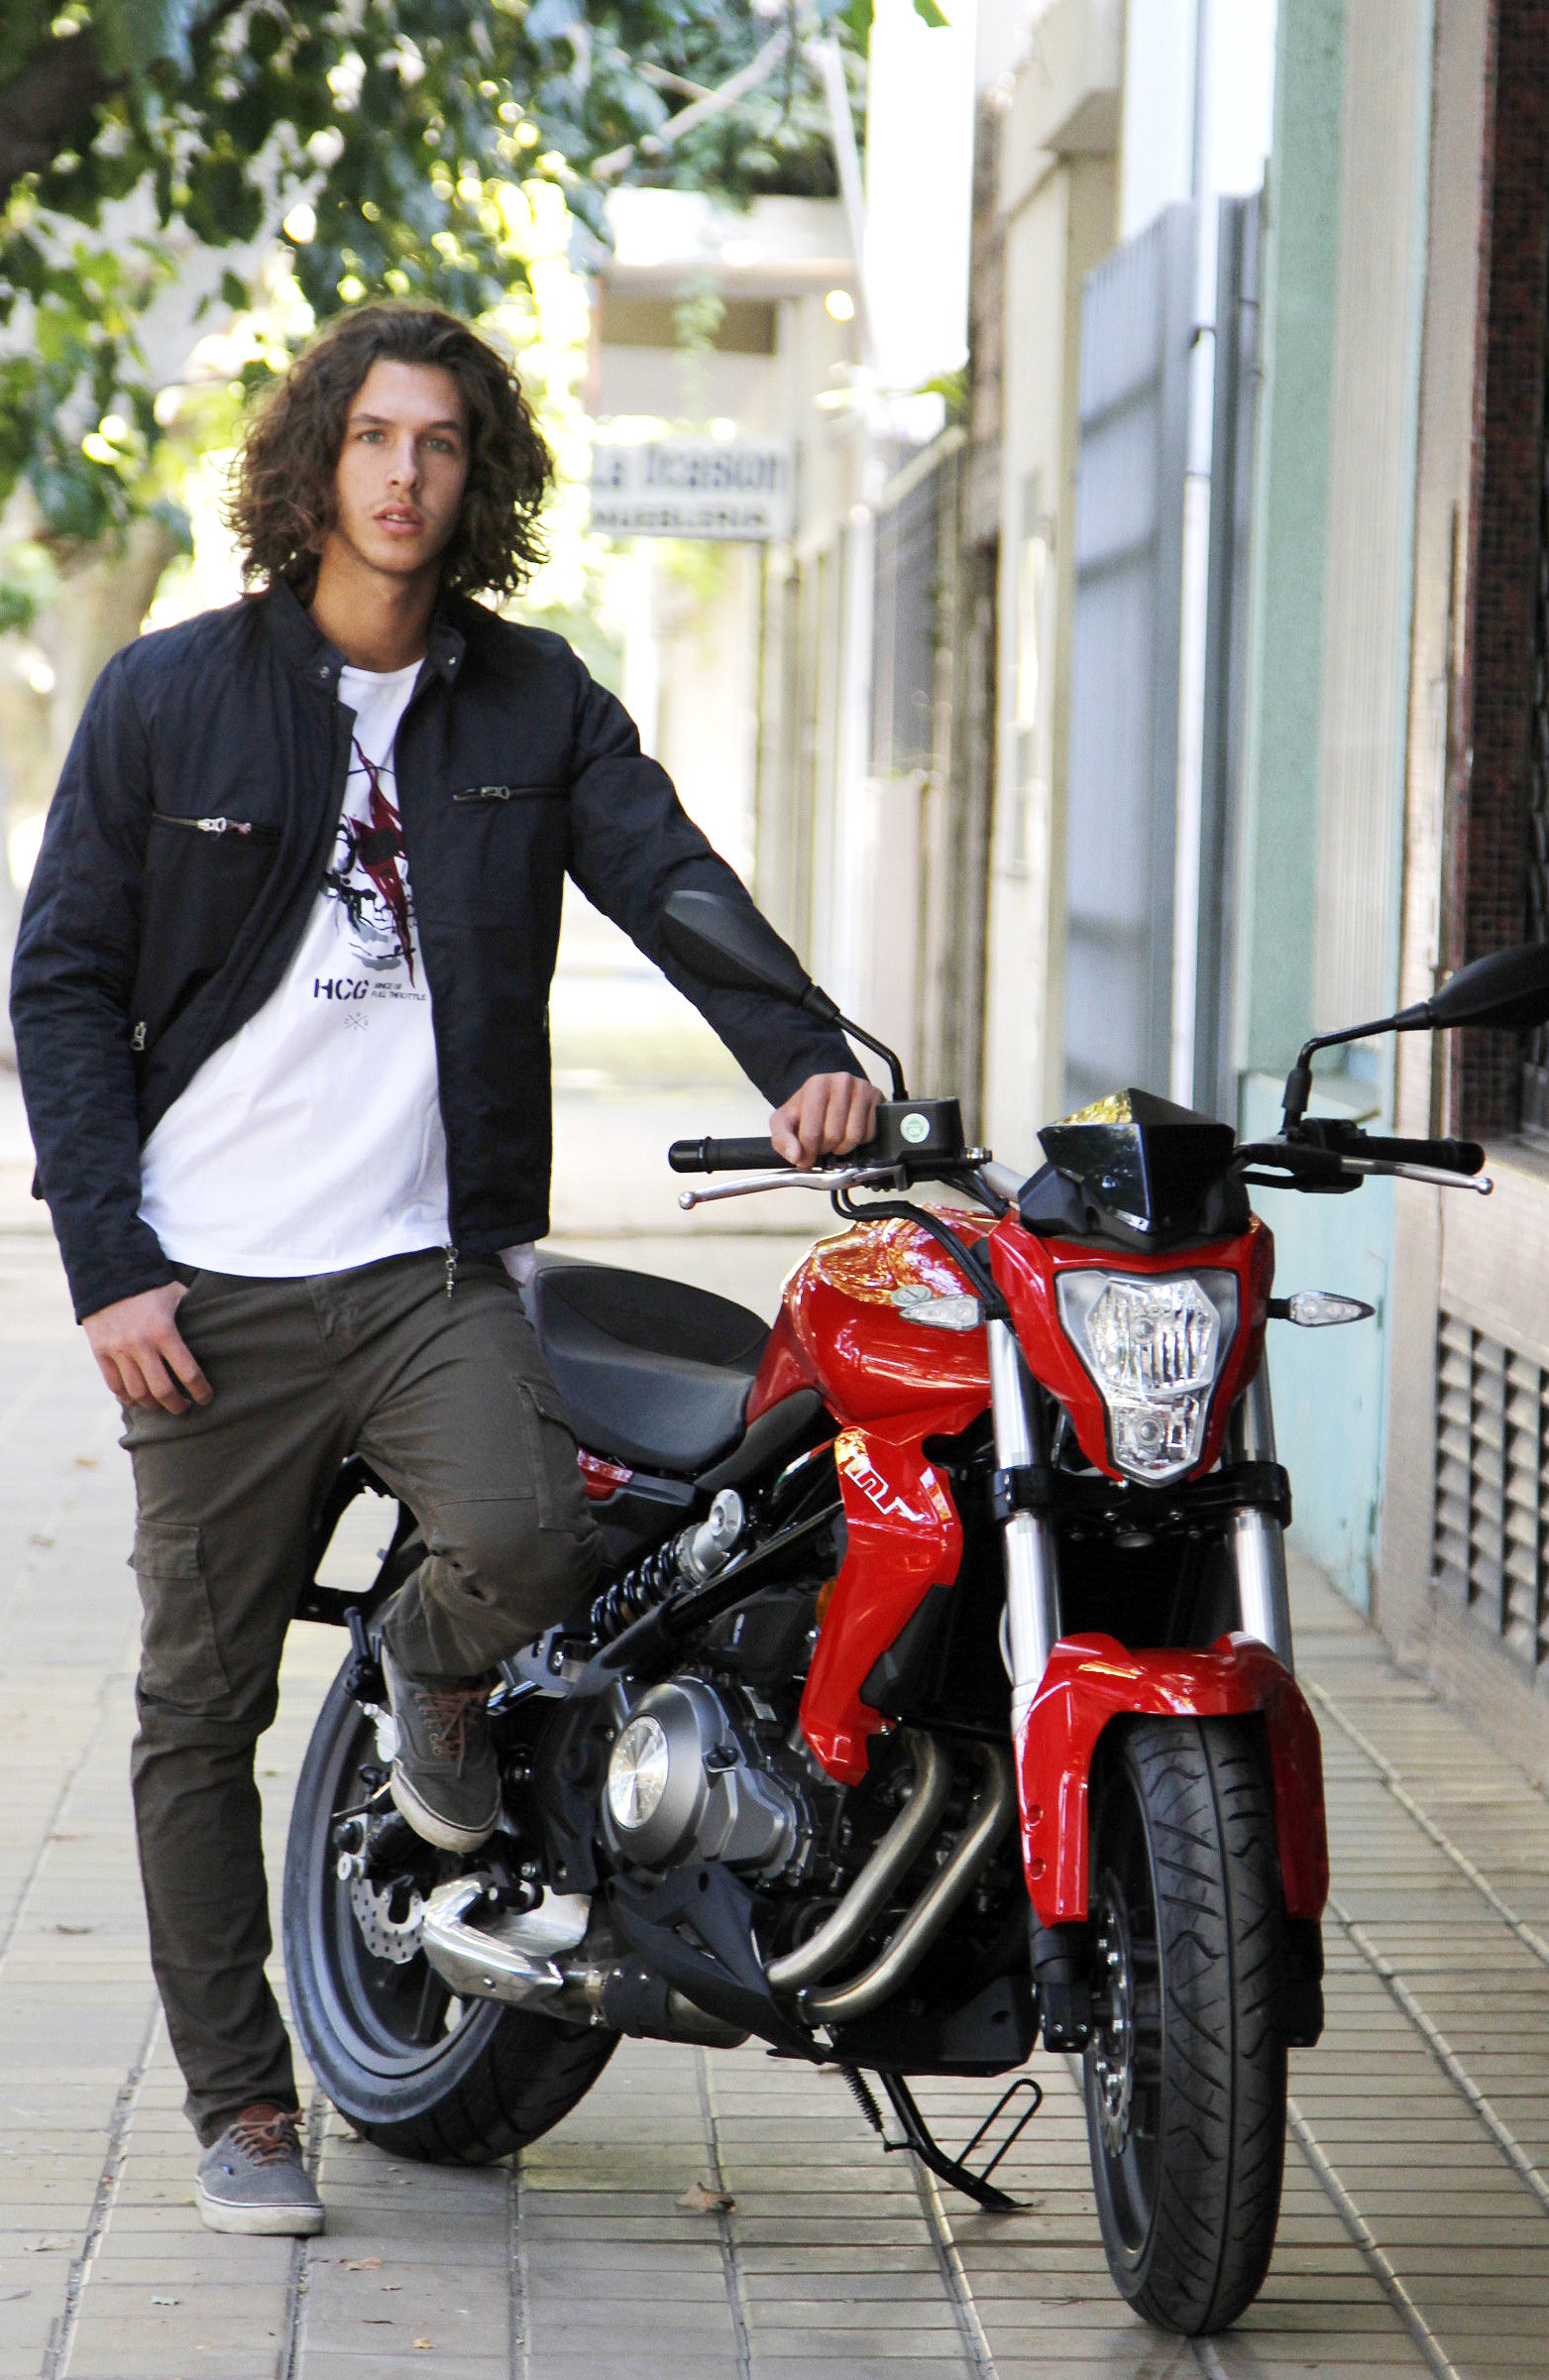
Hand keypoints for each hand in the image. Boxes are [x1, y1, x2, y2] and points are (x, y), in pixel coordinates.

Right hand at [83, 1283, 212, 1413]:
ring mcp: (118, 1350)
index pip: (188, 1372)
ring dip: (153, 1405)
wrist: (107, 1272)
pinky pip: (114, 1385)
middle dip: (177, 1405)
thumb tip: (222, 1320)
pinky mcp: (100, 1352)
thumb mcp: (177, 1293)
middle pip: (162, 1390)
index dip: (201, 1391)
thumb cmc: (150, 1284)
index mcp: (164, 1331)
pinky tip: (138, 1399)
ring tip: (162, 1404)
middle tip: (185, 1408)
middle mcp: (140, 1344)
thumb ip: (196, 1310)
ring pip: (137, 1393)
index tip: (207, 1399)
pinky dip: (127, 1397)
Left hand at [770, 1072, 883, 1169]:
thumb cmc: (806, 1110)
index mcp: (816, 1084)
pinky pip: (869, 1134)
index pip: (812, 1132)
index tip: (805, 1159)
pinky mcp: (877, 1098)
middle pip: (834, 1136)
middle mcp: (841, 1082)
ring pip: (853, 1137)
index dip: (807, 1152)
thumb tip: (796, 1156)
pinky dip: (858, 1142)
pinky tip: (848, 1132)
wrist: (827, 1095)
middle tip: (820, 1145)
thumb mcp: (784, 1122)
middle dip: (825, 1148)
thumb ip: (782, 1139)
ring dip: (842, 1148)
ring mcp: (862, 1088)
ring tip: (833, 1140)